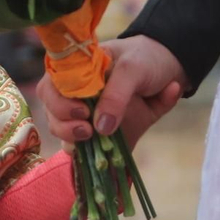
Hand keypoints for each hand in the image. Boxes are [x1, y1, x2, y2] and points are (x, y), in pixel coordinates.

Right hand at [36, 35, 188, 147]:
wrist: (170, 69)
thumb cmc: (145, 61)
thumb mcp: (133, 69)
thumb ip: (117, 94)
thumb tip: (101, 128)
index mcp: (75, 73)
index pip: (49, 88)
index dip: (58, 103)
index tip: (83, 111)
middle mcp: (75, 95)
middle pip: (52, 113)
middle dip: (63, 125)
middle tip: (87, 129)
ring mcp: (87, 116)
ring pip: (63, 133)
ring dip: (71, 140)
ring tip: (93, 138)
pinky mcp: (102, 135)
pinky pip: (86, 150)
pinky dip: (88, 157)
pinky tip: (101, 159)